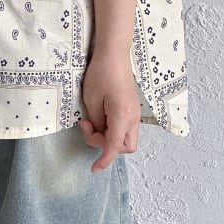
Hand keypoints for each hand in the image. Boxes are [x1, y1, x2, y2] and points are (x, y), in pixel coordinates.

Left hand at [80, 55, 139, 172]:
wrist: (114, 54)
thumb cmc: (101, 73)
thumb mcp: (91, 99)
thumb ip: (95, 122)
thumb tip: (98, 132)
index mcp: (123, 116)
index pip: (115, 146)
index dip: (104, 160)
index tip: (94, 169)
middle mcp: (133, 117)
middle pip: (126, 147)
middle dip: (106, 146)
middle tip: (88, 129)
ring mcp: (135, 113)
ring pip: (126, 139)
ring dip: (109, 138)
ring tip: (91, 122)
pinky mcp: (132, 109)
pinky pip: (124, 129)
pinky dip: (112, 130)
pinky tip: (99, 118)